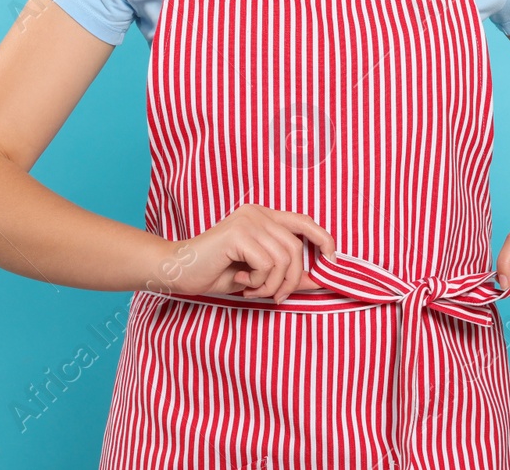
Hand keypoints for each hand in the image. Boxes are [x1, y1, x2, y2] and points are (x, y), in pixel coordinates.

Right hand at [151, 205, 334, 303]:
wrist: (177, 273)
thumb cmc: (216, 273)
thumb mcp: (259, 275)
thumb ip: (287, 274)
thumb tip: (320, 280)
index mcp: (263, 216)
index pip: (304, 221)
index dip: (323, 239)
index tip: (332, 262)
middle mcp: (258, 212)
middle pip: (296, 247)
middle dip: (292, 279)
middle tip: (276, 297)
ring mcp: (248, 220)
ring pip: (284, 258)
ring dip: (272, 284)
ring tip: (253, 289)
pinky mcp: (239, 232)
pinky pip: (267, 263)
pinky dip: (259, 281)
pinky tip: (242, 281)